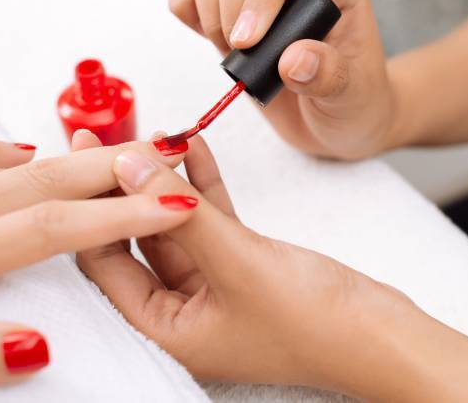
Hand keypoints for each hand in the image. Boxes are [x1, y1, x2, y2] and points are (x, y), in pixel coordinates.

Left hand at [0, 135, 195, 399]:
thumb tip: (32, 346)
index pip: (49, 229)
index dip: (119, 214)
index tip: (171, 205)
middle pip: (41, 182)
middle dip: (112, 168)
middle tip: (163, 152)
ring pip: (5, 165)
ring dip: (68, 159)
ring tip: (119, 154)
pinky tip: (21, 152)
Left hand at [78, 135, 416, 392]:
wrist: (382, 334)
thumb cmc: (315, 323)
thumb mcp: (238, 262)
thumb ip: (181, 211)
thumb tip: (128, 164)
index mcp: (165, 329)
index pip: (104, 264)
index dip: (92, 207)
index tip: (84, 156)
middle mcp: (181, 311)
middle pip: (135, 239)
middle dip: (124, 188)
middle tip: (104, 138)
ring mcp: (213, 285)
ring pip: (173, 224)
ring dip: (165, 181)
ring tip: (151, 132)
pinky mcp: (242, 264)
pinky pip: (210, 218)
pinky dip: (203, 185)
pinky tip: (196, 146)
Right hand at [169, 0, 395, 158]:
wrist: (335, 124)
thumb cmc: (352, 101)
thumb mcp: (352, 95)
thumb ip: (330, 76)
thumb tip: (294, 60)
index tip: (250, 39)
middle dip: (230, 4)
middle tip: (245, 52)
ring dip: (208, 8)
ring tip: (232, 51)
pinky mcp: (224, 17)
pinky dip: (185, 8)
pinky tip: (208, 38)